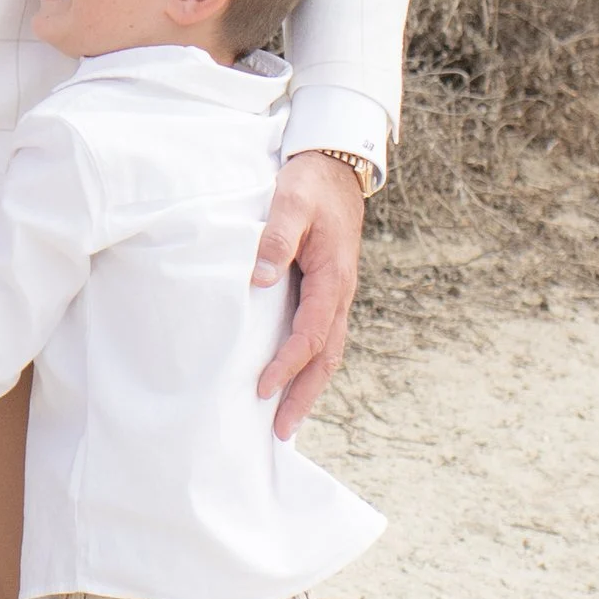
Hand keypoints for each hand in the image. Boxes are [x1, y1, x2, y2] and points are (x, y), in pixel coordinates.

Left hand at [253, 152, 366, 435]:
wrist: (335, 167)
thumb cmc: (309, 183)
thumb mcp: (291, 202)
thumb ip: (275, 238)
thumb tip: (259, 278)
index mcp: (333, 278)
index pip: (310, 334)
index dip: (287, 364)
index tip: (261, 388)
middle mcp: (339, 294)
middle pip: (326, 357)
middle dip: (304, 395)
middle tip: (281, 431)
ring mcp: (335, 294)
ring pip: (327, 351)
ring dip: (308, 386)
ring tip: (286, 419)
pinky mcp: (326, 290)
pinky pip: (321, 335)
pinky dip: (308, 363)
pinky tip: (289, 378)